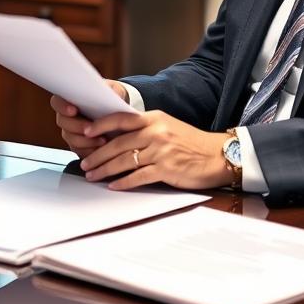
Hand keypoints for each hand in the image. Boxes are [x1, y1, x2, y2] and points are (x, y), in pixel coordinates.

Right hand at [51, 79, 128, 155]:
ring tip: (102, 140)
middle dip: (77, 126)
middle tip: (89, 129)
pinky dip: (90, 151)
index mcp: (70, 99)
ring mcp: (71, 132)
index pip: (57, 102)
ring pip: (71, 139)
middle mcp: (67, 116)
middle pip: (63, 122)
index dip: (62, 107)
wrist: (118, 115)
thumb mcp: (113, 90)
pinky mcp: (79, 146)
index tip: (73, 110)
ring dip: (86, 141)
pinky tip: (101, 149)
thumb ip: (110, 89)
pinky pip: (80, 152)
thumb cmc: (112, 99)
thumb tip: (110, 93)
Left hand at [78, 109, 230, 190]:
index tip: (85, 133)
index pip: (121, 118)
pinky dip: (123, 182)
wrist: (218, 156)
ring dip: (105, 169)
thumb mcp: (167, 127)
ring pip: (124, 160)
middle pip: (118, 143)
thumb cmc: (192, 144)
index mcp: (154, 118)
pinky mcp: (166, 168)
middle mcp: (156, 132)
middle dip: (97, 155)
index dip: (100, 125)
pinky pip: (138, 176)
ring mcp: (161, 150)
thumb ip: (145, 130)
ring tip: (93, 175)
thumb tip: (118, 138)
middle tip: (85, 163)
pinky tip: (114, 185)